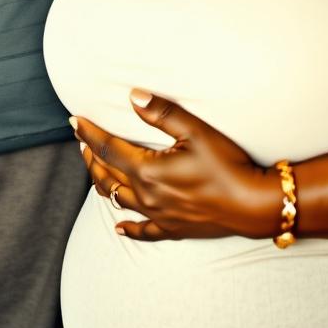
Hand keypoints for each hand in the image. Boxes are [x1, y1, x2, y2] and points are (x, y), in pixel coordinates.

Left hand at [71, 89, 276, 241]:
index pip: (108, 149)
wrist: (253, 205)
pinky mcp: (173, 229)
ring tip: (96, 170)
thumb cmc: (227, 165)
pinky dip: (128, 228)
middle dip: (91, 157)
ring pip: (118, 200)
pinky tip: (119, 227)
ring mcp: (158, 215)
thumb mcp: (196, 131)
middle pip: (107, 176)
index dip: (90, 134)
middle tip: (82, 141)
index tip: (74, 121)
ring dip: (103, 183)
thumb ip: (162, 113)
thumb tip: (133, 96)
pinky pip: (143, 231)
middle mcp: (146, 196)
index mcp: (148, 170)